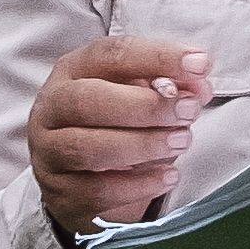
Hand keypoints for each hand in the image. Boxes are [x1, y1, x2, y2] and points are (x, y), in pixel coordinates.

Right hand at [33, 34, 209, 240]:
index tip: (200, 65)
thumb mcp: (137, 98)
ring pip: (88, 148)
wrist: (80, 183)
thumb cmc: (112, 128)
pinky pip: (97, 190)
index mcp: (73, 72)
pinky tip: (167, 177)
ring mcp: (50, 153)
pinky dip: (138, 185)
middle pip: (88, 100)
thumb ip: (167, 88)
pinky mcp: (61, 194)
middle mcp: (53, 108)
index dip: (158, 57)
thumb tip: (198, 87)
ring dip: (143, 144)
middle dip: (146, 105)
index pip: (111, 55)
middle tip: (188, 110)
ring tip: (181, 141)